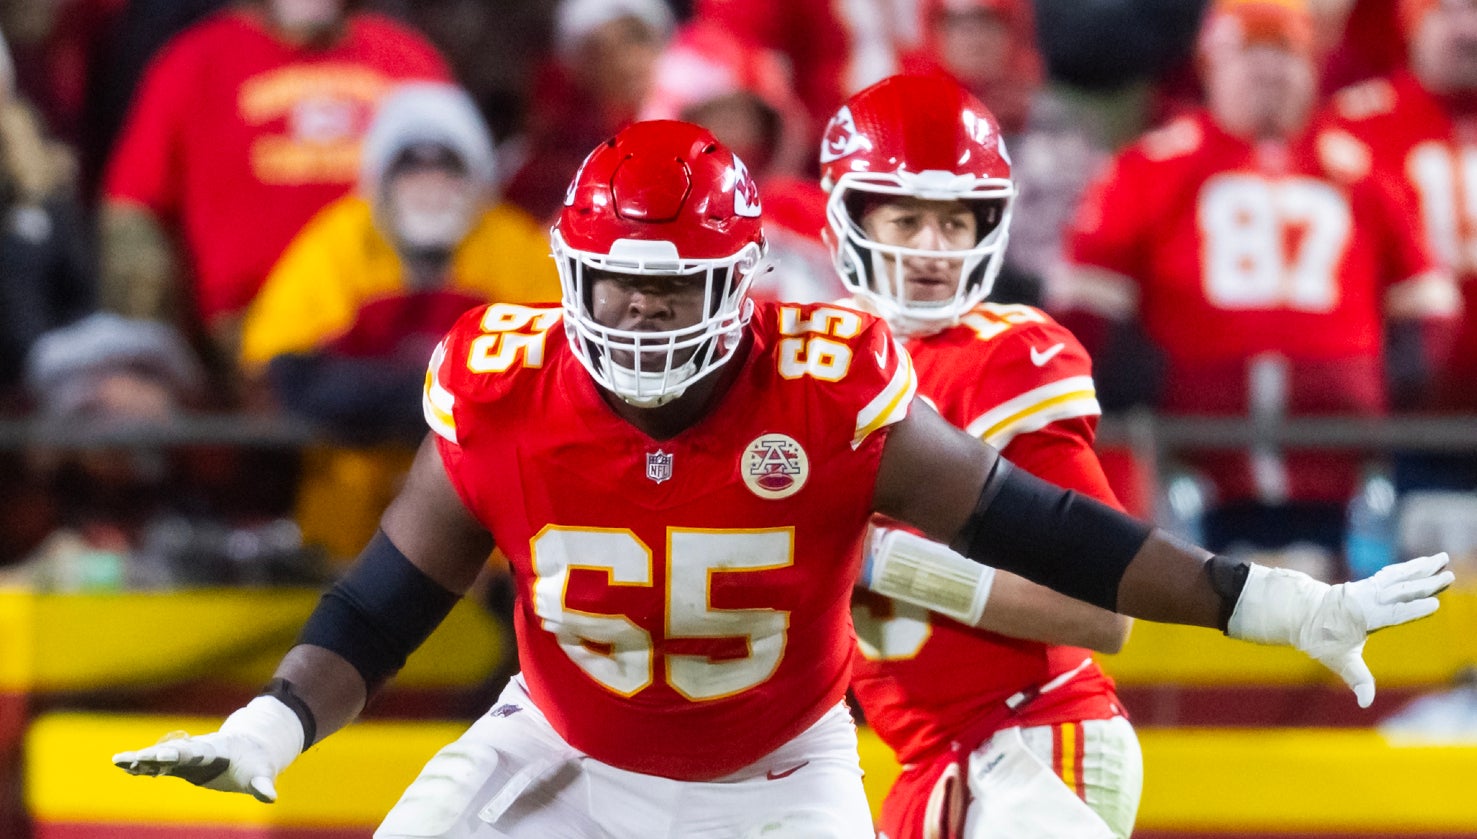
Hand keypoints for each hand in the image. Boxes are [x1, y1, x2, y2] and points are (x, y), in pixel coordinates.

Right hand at [112, 696, 304, 802]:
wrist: (251, 747)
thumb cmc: (256, 762)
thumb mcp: (261, 772)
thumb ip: (262, 783)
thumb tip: (270, 797)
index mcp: (217, 749)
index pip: (197, 752)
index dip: (181, 753)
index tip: (164, 755)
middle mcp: (198, 749)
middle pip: (173, 751)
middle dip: (153, 755)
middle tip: (130, 758)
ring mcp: (189, 756)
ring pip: (161, 756)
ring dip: (141, 759)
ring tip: (118, 761)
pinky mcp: (183, 765)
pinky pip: (160, 765)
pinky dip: (143, 766)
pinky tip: (124, 767)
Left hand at [1229, 553, 1453, 706]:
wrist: (1301, 613)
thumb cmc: (1321, 639)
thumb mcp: (1338, 660)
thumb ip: (1357, 679)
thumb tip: (1365, 703)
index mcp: (1363, 617)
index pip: (1393, 613)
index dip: (1413, 610)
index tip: (1434, 604)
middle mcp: (1367, 598)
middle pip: (1400, 590)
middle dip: (1426, 584)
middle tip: (1450, 576)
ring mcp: (1367, 588)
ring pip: (1398, 576)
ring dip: (1421, 568)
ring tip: (1442, 558)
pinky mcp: (1368, 584)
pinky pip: (1391, 573)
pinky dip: (1408, 567)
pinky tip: (1423, 563)